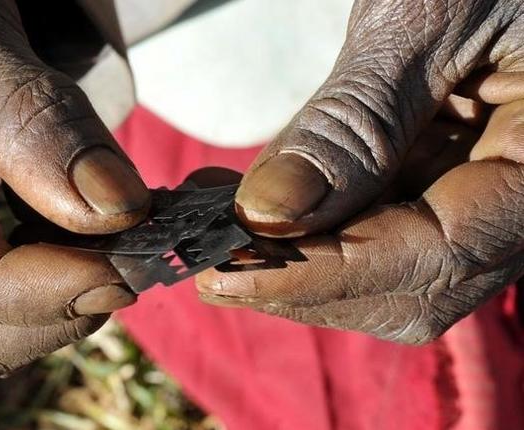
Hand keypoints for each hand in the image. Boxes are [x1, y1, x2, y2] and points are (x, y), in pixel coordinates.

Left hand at [197, 0, 523, 343]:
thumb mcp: (420, 17)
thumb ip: (353, 122)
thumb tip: (268, 214)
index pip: (438, 254)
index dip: (323, 275)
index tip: (223, 275)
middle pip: (415, 284)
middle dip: (303, 283)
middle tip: (205, 262)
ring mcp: (487, 187)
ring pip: (393, 267)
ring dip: (298, 259)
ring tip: (216, 228)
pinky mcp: (450, 172)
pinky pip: (383, 223)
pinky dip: (314, 225)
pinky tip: (252, 203)